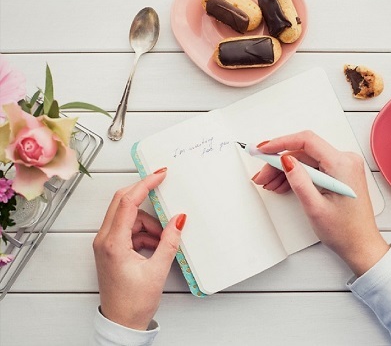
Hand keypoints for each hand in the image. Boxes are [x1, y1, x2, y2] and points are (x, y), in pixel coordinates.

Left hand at [93, 168, 185, 329]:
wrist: (121, 322)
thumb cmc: (133, 303)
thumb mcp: (157, 271)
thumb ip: (169, 242)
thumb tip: (179, 220)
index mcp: (112, 243)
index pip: (127, 203)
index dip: (145, 185)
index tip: (159, 175)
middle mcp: (104, 240)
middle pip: (122, 203)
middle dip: (144, 195)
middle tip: (162, 185)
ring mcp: (106, 244)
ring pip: (129, 218)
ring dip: (148, 223)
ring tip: (163, 241)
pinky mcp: (111, 248)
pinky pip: (129, 229)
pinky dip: (144, 233)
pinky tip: (156, 246)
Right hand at [252, 131, 388, 275]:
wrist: (360, 245)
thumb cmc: (345, 231)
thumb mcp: (315, 207)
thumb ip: (299, 181)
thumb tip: (285, 160)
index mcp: (343, 164)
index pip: (306, 141)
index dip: (280, 143)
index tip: (263, 149)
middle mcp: (345, 160)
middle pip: (303, 151)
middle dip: (279, 162)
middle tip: (262, 175)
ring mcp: (343, 166)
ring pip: (305, 159)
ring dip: (285, 170)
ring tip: (269, 183)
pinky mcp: (339, 173)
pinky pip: (313, 167)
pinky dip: (297, 175)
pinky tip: (283, 184)